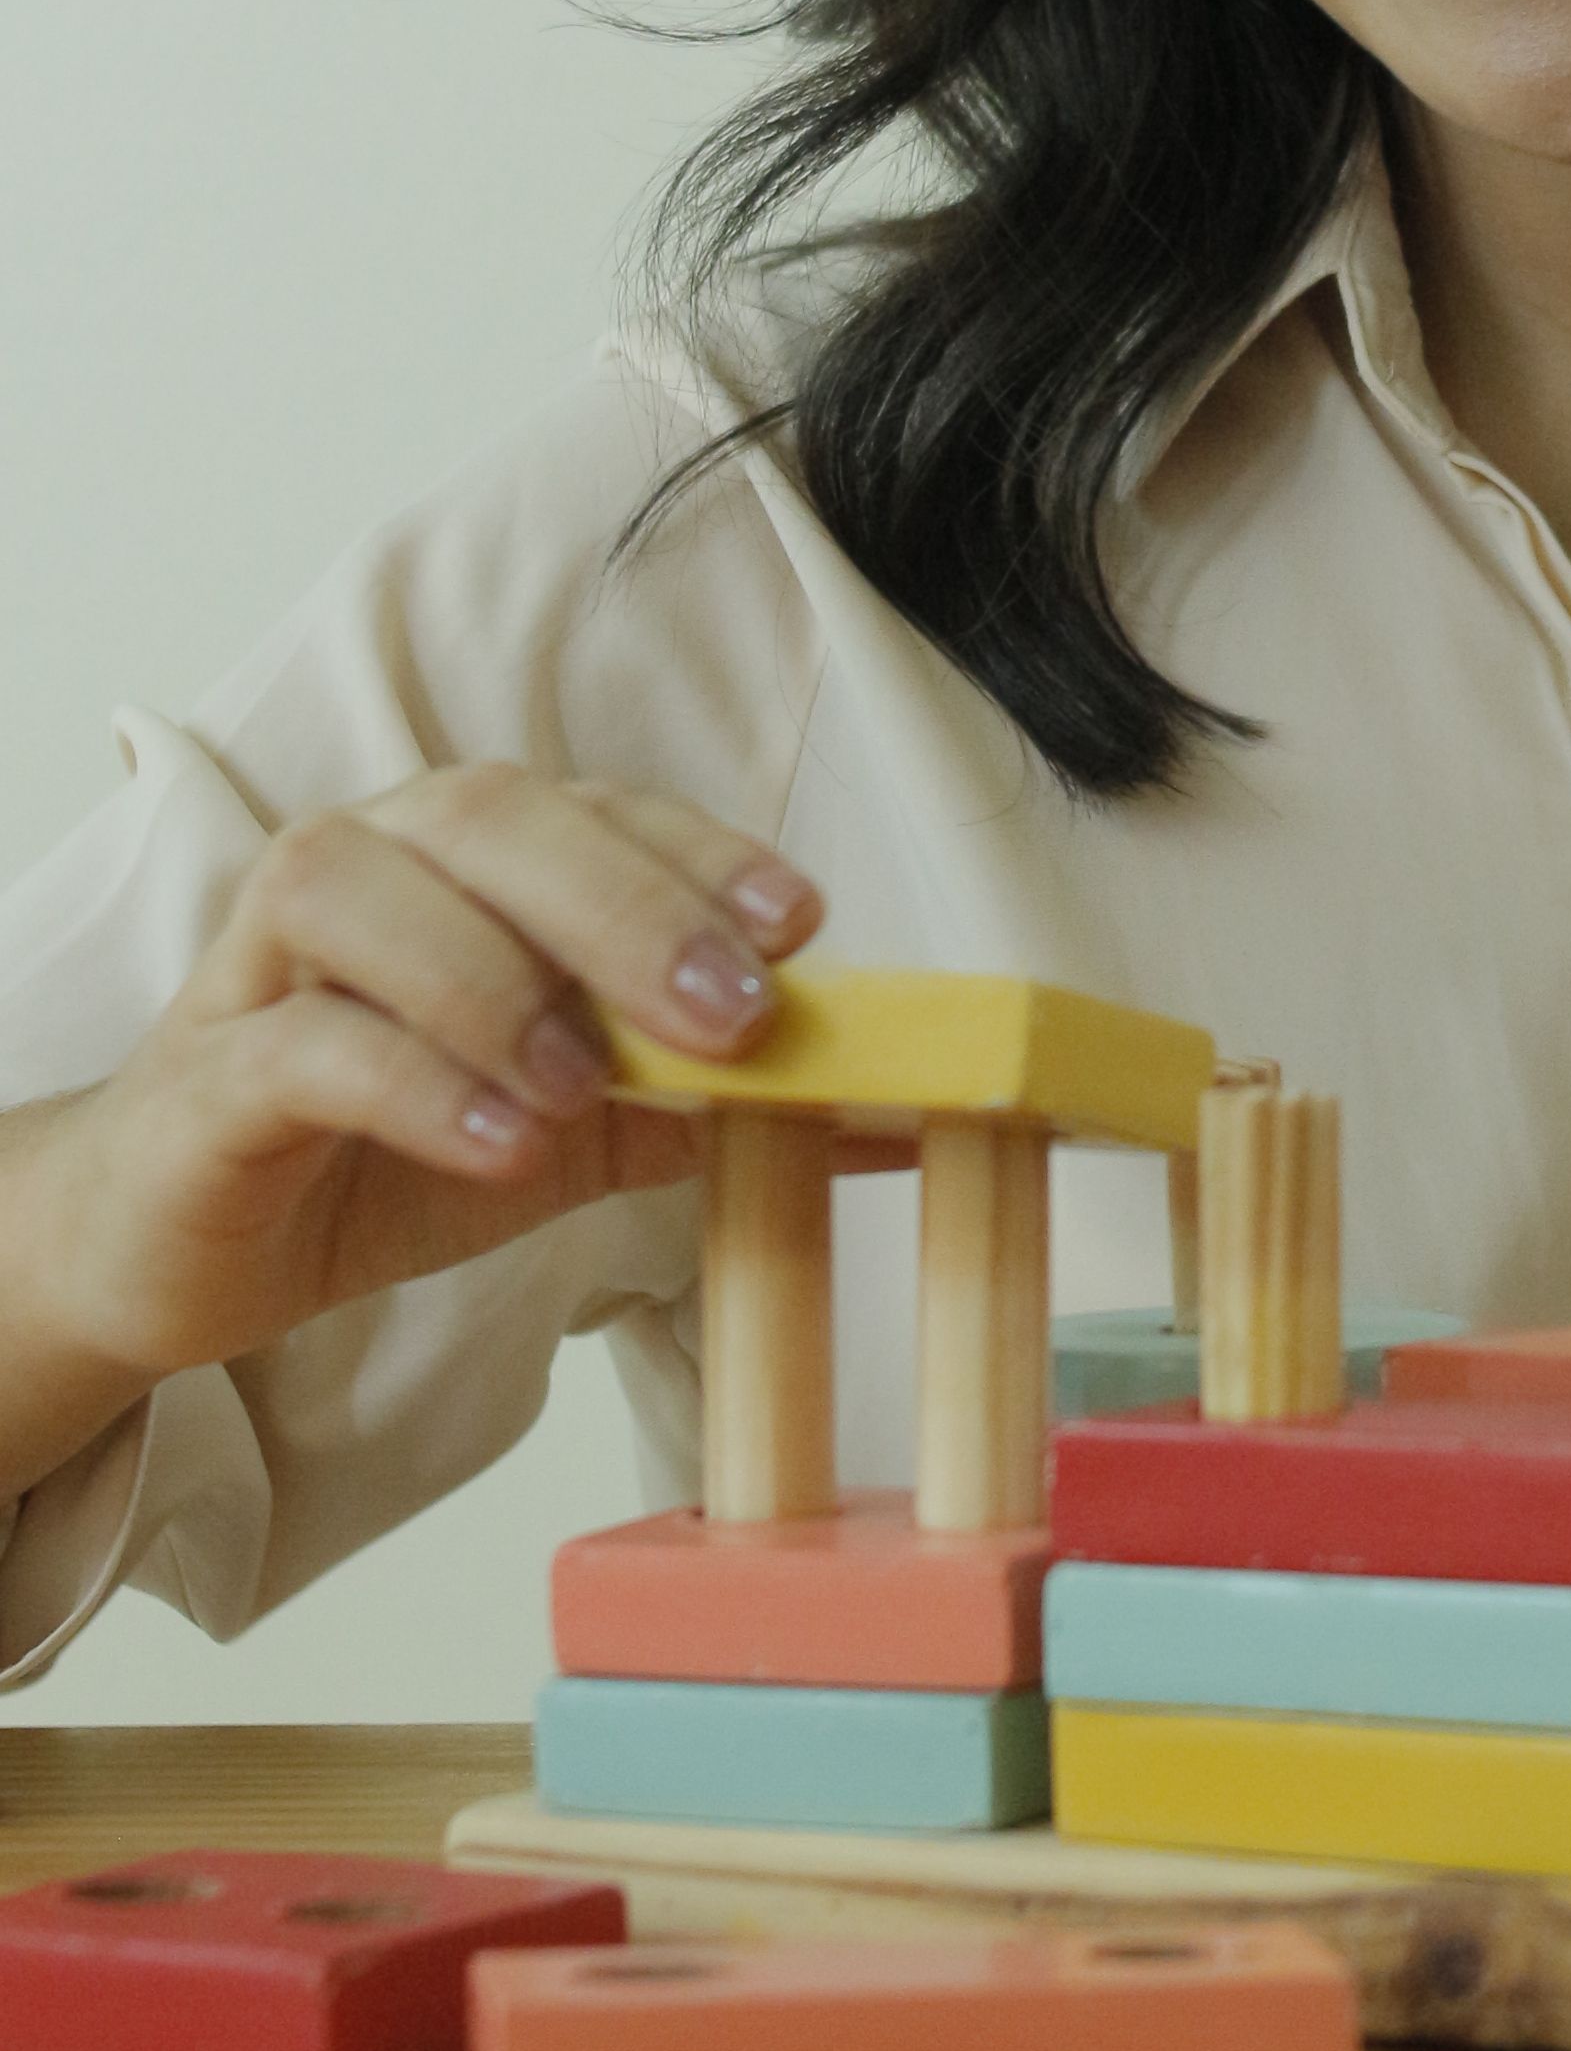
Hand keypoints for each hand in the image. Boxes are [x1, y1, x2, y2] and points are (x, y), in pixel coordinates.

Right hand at [0, 769, 823, 1492]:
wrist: (191, 1241)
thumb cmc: (390, 1148)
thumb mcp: (577, 1130)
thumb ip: (711, 1104)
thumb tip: (899, 1110)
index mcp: (470, 857)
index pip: (597, 809)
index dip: (700, 852)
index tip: (800, 923)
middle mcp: (372, 863)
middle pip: (493, 819)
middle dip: (627, 905)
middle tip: (731, 1010)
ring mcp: (270, 957)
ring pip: (371, 892)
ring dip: (497, 980)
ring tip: (585, 1087)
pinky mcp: (209, 1071)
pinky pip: (306, 1042)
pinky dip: (415, 1082)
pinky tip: (502, 1142)